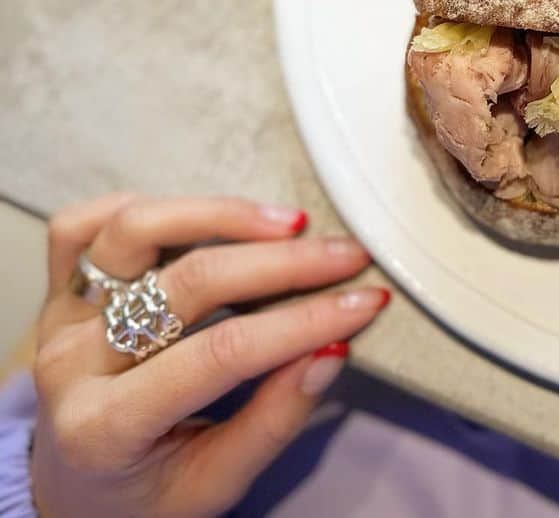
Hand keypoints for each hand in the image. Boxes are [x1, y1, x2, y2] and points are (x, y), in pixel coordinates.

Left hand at [30, 193, 389, 517]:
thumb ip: (270, 422)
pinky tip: (201, 218)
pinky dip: (143, 208)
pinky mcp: (57, 293)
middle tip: (345, 256)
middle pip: (188, 282)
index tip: (362, 302)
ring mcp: (58, 321)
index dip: (300, 321)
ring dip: (220, 215)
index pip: (220, 354)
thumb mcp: (212, 486)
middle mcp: (71, 364)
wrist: (69, 496)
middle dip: (283, 263)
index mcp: (105, 428)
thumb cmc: (144, 496)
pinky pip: (81, 226)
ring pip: (132, 232)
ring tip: (289, 223)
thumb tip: (331, 350)